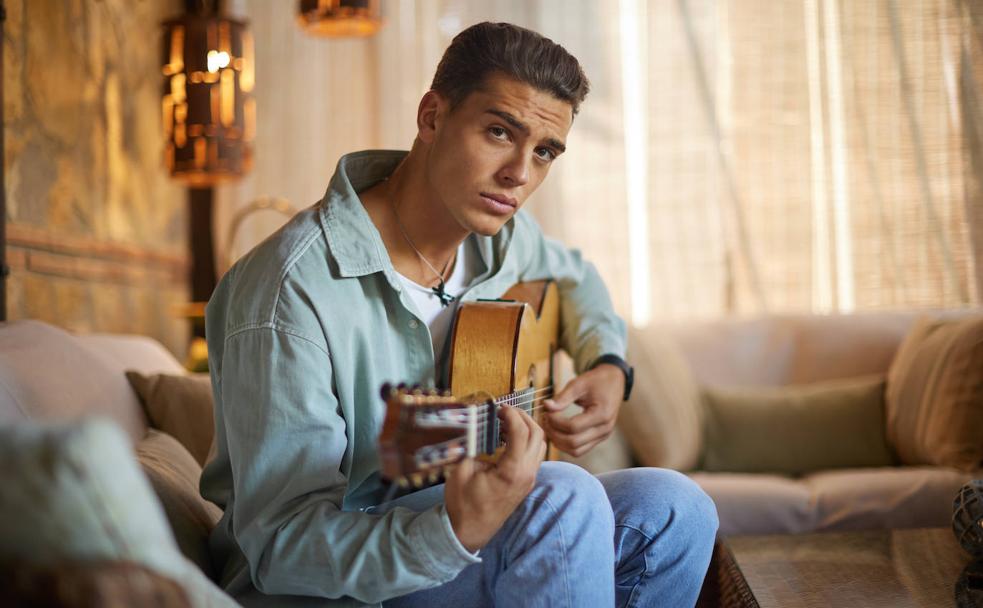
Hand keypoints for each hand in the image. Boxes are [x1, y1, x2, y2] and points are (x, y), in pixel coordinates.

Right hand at [444, 406, 545, 551]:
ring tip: (505, 422)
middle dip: (523, 417)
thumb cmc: (463, 504)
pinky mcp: (526, 482)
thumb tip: (476, 425)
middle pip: (538, 435)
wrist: (470, 531)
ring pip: (540, 444)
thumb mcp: (461, 471)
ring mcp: (529, 479)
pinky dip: (526, 440)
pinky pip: (534, 455)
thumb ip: (471, 445)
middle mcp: (527, 474)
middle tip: (504, 411)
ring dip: (527, 428)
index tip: (499, 407)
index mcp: (513, 471)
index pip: (521, 432)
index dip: (511, 414)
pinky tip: (507, 438)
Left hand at [542, 364, 623, 456]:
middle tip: (544, 420)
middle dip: (554, 433)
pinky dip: (566, 444)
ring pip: (576, 451)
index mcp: (602, 414)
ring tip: (549, 426)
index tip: (546, 412)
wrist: (614, 381)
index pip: (573, 427)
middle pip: (573, 442)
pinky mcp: (599, 438)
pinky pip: (580, 449)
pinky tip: (557, 432)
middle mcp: (604, 429)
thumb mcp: (579, 384)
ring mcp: (603, 436)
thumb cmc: (597, 381)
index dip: (555, 422)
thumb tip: (546, 406)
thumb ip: (562, 397)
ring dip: (558, 442)